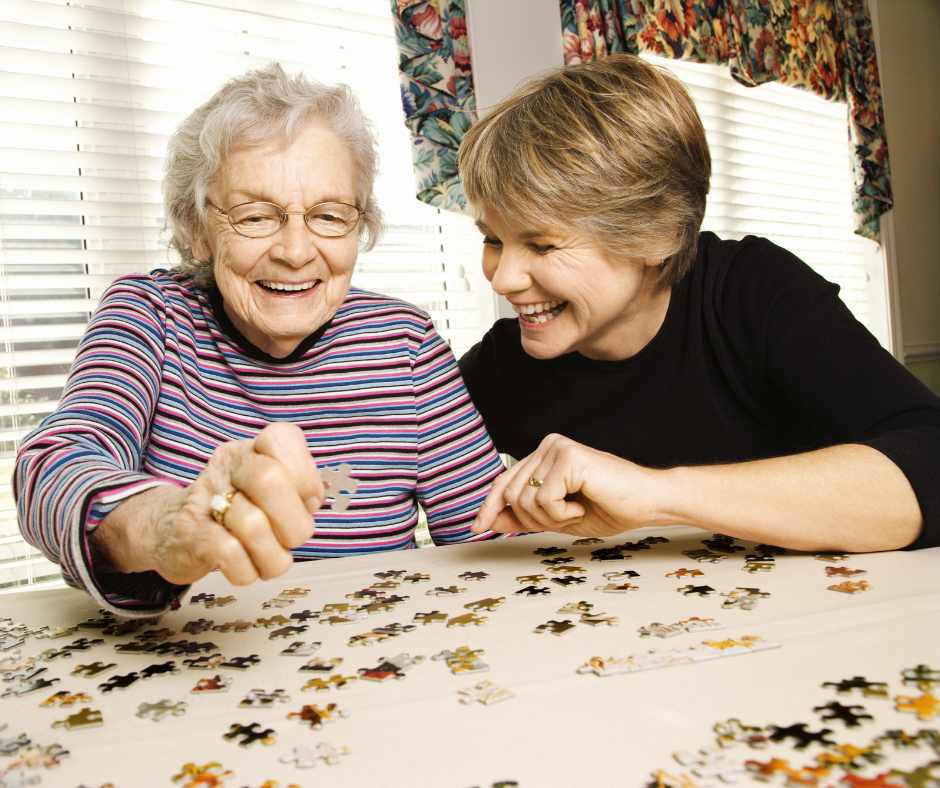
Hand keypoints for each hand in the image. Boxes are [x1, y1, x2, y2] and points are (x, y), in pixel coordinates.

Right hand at [95, 422, 324, 585]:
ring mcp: (205, 498)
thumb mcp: (268, 489)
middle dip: (295, 522)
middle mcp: (228, 467)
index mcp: (252, 450)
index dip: (305, 475)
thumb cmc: (233, 509)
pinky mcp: (190, 533)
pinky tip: (246, 567)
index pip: (282, 438)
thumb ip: (298, 488)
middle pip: (270, 481)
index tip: (307, 500)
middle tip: (292, 538)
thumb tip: (317, 496)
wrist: (168, 528)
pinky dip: (248, 570)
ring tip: (270, 557)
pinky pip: (230, 554)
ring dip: (273, 556)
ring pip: (253, 525)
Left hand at [470, 433, 662, 537]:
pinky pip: (544, 499)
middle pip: (510, 494)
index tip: (477, 528)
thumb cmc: (610, 508)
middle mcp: (547, 446)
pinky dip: (561, 514)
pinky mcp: (568, 457)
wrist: (649, 503)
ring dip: (550, 518)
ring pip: (524, 499)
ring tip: (577, 511)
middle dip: (531, 520)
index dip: (489, 506)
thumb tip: (487, 521)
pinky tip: (582, 506)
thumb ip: (523, 516)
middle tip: (565, 520)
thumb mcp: (557, 518)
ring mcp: (557, 448)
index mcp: (544, 455)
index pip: (505, 481)